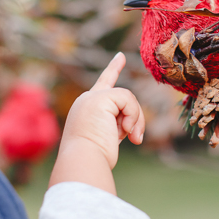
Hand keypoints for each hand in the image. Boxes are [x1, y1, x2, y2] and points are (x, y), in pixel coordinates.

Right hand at [59, 52, 144, 168]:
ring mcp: (92, 97)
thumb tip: (132, 126)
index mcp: (85, 110)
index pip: (102, 86)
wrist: (83, 162)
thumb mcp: (108, 139)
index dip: (112, 70)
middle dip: (135, 115)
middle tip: (135, 139)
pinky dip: (133, 116)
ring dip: (135, 121)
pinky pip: (128, 100)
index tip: (119, 57)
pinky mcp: (100, 98)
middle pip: (122, 96)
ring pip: (128, 99)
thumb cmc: (93, 160)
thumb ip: (118, 125)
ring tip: (130, 139)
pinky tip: (126, 132)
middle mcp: (86, 100)